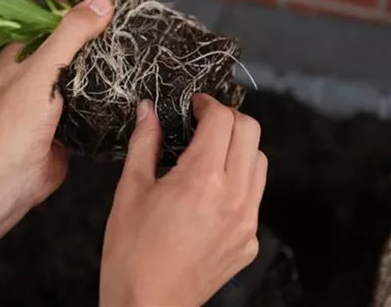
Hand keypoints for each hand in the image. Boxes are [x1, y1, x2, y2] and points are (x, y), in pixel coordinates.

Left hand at [0, 0, 113, 205]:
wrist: (13, 175)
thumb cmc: (18, 119)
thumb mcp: (45, 67)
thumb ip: (72, 34)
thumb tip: (103, 3)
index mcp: (21, 57)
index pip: (54, 28)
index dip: (80, 20)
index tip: (112, 13)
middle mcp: (34, 78)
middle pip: (72, 56)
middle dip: (97, 50)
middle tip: (130, 39)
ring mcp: (51, 105)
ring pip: (83, 84)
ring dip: (104, 78)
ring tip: (136, 63)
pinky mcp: (67, 127)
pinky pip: (91, 109)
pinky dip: (106, 104)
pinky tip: (128, 96)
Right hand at [100, 94, 267, 305]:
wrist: (147, 305)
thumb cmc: (131, 251)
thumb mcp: (130, 190)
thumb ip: (143, 143)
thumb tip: (148, 110)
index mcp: (202, 179)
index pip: (222, 119)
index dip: (207, 104)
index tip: (194, 106)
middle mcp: (234, 196)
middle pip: (251, 132)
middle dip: (228, 119)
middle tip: (202, 124)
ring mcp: (248, 221)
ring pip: (260, 162)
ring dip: (239, 148)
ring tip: (210, 156)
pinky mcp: (249, 241)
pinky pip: (255, 197)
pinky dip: (240, 182)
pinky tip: (212, 194)